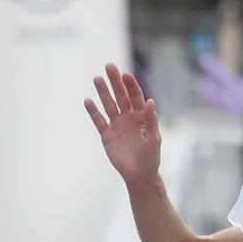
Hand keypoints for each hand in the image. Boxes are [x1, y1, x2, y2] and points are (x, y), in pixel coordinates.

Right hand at [85, 62, 159, 185]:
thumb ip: (151, 120)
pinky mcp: (106, 135)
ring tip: (97, 78)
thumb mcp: (154, 139)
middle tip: (109, 66)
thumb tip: (150, 101)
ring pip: (109, 104)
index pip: (135, 96)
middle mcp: (128, 117)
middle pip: (120, 95)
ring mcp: (117, 125)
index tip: (125, 74)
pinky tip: (88, 100)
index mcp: (141, 116)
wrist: (140, 175)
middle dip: (115, 81)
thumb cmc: (151, 157)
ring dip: (103, 92)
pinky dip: (93, 111)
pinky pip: (99, 120)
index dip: (130, 85)